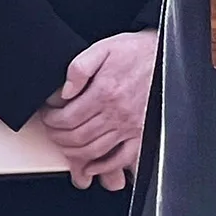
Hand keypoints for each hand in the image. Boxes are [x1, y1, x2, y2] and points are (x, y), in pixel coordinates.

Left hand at [40, 30, 156, 189]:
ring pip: (93, 150)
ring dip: (73, 152)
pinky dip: (103, 166)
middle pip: (77, 137)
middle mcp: (117, 112)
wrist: (167, 55)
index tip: (48, 116)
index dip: (51, 120)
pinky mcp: (141, 132)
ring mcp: (130, 125)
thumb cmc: (137, 52)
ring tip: (65, 143)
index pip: (67, 118)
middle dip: (58, 136)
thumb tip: (65, 92)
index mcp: (105, 92)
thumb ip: (79, 68)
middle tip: (53, 130)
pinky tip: (91, 165)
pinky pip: (120, 158)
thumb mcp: (104, 48)